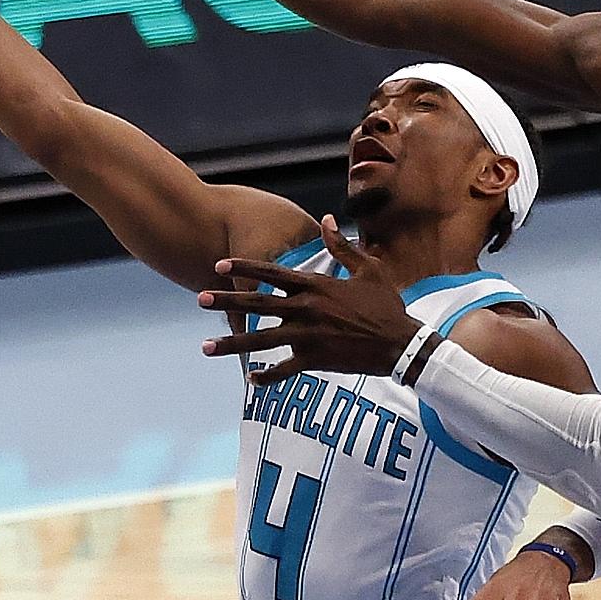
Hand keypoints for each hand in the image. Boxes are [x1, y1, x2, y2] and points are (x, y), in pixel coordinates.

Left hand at [198, 215, 422, 383]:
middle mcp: (305, 309)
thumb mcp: (368, 270)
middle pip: (258, 304)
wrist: (399, 343)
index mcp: (316, 286)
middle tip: (201, 299)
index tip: (220, 265)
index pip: (272, 273)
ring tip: (206, 348)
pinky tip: (251, 380)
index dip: (244, 268)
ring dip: (231, 344)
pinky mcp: (314, 360)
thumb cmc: (386, 305)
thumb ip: (341, 246)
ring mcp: (307, 336)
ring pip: (261, 340)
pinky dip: (267, 376)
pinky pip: (284, 369)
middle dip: (227, 301)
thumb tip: (326, 218)